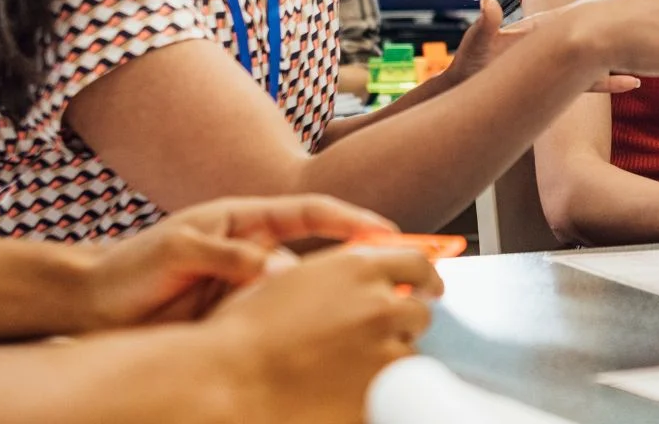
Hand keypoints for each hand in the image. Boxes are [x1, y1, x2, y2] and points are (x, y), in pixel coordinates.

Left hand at [84, 195, 396, 327]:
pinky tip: (301, 342)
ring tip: (335, 318)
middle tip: (387, 283)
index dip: (353, 219)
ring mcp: (250, 285)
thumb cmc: (130, 267)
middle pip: (317, 257)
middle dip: (352, 266)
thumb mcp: (177, 250)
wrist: (94, 307)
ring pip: (301, 294)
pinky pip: (277, 321)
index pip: (312, 212)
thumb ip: (228, 255)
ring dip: (319, 305)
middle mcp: (255, 250)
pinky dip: (294, 328)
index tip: (388, 230)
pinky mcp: (240, 317)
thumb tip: (277, 270)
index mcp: (245, 220)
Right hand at [208, 246, 440, 423]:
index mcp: (358, 268)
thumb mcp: (291, 280)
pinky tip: (348, 393)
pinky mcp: (383, 391)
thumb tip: (366, 280)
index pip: (416, 264)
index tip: (429, 287)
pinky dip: (380, 390)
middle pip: (420, 312)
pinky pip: (396, 388)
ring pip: (410, 353)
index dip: (427, 277)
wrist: (229, 382)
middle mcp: (379, 303)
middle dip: (405, 323)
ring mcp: (384, 349)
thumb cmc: (244, 334)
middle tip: (380, 338)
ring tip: (350, 372)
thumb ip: (337, 276)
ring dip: (390, 359)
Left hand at [447, 0, 640, 94]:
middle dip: (617, 31)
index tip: (619, 11)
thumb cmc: (467, 68)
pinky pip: (590, 83)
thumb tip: (487, 1)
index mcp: (537, 32)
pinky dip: (610, 82)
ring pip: (596, 59)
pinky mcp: (558, 82)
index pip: (567, 21)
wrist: (466, 91)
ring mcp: (557, 63)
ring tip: (648, 59)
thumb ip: (484, 26)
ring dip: (619, 58)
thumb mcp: (474, 46)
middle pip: (590, 36)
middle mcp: (553, 44)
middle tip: (647, 25)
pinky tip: (633, 83)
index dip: (591, 15)